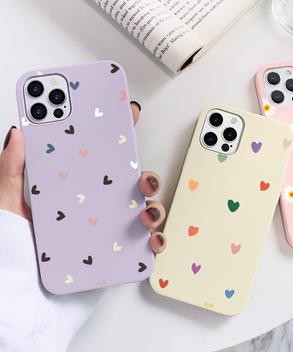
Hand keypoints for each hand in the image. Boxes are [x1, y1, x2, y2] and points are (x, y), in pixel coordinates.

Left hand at [0, 101, 165, 253]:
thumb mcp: (7, 208)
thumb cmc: (14, 254)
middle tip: (141, 177)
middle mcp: (97, 206)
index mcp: (75, 190)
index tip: (127, 114)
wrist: (21, 300)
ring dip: (154, 207)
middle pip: (129, 184)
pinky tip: (150, 239)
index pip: (99, 158)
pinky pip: (145, 244)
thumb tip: (17, 134)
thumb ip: (11, 173)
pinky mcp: (118, 253)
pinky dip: (155, 240)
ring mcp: (110, 229)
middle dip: (144, 175)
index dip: (115, 135)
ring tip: (145, 212)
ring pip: (144, 210)